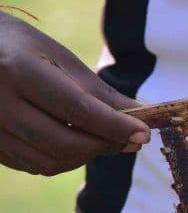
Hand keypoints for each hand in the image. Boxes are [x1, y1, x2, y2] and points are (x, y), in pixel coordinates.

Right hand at [0, 12, 149, 175]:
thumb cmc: (19, 47)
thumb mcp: (58, 57)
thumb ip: (98, 91)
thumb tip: (139, 116)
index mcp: (18, 71)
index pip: (78, 109)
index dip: (115, 126)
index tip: (144, 134)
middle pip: (64, 143)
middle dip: (104, 145)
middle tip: (128, 140)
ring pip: (49, 162)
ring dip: (86, 156)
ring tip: (103, 139)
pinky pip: (34, 165)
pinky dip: (63, 160)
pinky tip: (75, 142)